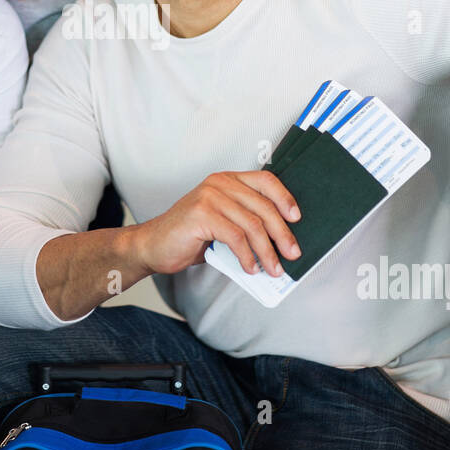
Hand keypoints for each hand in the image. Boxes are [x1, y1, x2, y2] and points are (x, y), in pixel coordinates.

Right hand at [130, 171, 301, 277]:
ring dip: (267, 251)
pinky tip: (250, 268)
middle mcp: (219, 183)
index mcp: (226, 180)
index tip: (297, 218)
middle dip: (282, 234)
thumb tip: (280, 242)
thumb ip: (245, 223)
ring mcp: (209, 197)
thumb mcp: (221, 222)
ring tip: (273, 269)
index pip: (265, 180)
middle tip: (292, 254)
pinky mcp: (201, 215)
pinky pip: (235, 237)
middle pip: (263, 206)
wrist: (152, 246)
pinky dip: (247, 256)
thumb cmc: (189, 236)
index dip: (285, 198)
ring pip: (252, 224)